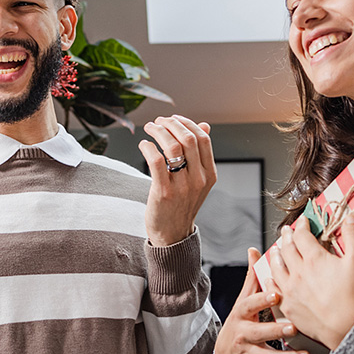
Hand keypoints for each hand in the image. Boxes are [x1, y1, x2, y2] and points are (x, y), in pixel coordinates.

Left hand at [138, 115, 215, 246]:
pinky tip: (144, 145)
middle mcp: (199, 179)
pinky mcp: (163, 192)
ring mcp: (182, 186)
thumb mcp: (198, 180)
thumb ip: (201, 154)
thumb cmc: (182, 204)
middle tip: (159, 121)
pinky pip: (156, 161)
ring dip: (158, 132)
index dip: (187, 123)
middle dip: (171, 124)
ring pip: (172, 147)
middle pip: (188, 139)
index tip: (174, 119)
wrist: (172, 234)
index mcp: (210, 174)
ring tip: (150, 128)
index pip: (203, 139)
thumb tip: (204, 126)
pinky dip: (148, 147)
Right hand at [216, 248, 318, 353]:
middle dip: (275, 331)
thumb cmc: (240, 322)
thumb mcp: (243, 301)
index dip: (262, 300)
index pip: (249, 305)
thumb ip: (252, 278)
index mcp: (241, 313)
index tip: (276, 294)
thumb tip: (253, 250)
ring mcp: (251, 352)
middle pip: (258, 333)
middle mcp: (244, 333)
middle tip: (292, 327)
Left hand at [270, 207, 353, 350]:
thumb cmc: (353, 296)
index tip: (303, 221)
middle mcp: (298, 272)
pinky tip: (270, 277)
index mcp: (314, 259)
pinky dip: (270, 279)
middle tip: (287, 230)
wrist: (345, 329)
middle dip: (287, 236)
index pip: (302, 235)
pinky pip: (273, 288)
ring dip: (276, 255)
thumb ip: (353, 237)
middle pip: (287, 248)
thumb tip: (350, 217)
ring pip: (276, 267)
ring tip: (277, 249)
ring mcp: (290, 289)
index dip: (302, 225)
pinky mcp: (288, 305)